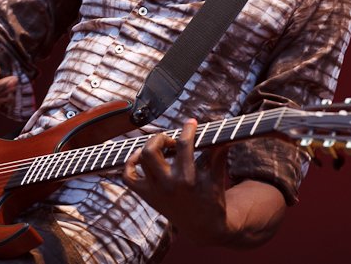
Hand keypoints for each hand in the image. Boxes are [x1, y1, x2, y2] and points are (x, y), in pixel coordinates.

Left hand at [122, 119, 230, 243]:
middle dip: (161, 138)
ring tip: (160, 146)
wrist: (202, 228)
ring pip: (140, 160)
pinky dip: (130, 163)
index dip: (187, 129)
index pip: (183, 145)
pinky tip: (141, 157)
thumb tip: (222, 134)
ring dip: (148, 147)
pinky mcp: (147, 196)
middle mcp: (167, 184)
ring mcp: (154, 191)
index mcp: (187, 178)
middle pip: (151, 150)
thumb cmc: (212, 200)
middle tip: (172, 140)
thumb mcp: (218, 177)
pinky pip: (128, 177)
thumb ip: (218, 154)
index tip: (191, 123)